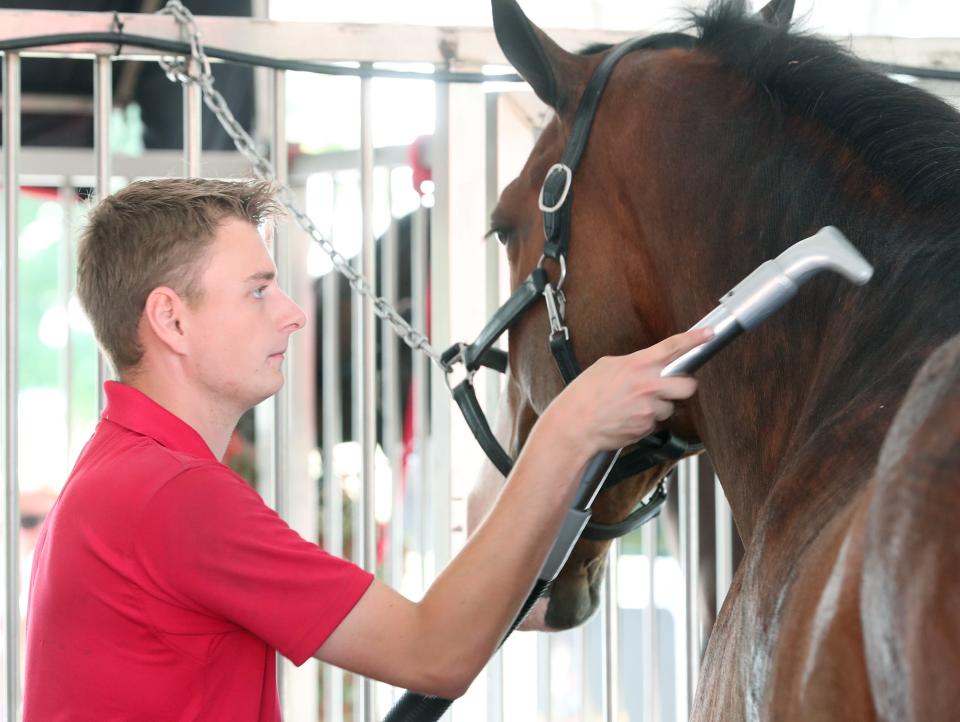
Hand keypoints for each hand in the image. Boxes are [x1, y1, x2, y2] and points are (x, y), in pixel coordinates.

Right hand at [546, 328, 711, 452]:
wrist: (575, 426)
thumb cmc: (584, 396)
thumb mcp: (606, 366)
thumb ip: (632, 363)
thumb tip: (646, 365)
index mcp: (637, 365)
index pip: (673, 347)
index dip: (694, 339)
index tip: (708, 335)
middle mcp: (648, 385)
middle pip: (688, 386)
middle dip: (683, 386)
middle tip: (671, 386)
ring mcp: (649, 408)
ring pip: (670, 407)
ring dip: (659, 406)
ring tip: (634, 406)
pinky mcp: (647, 427)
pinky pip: (656, 422)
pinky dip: (645, 420)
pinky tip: (628, 417)